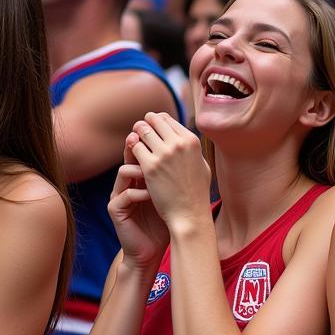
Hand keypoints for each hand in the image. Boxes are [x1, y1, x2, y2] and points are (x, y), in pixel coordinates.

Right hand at [108, 145, 169, 274]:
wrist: (152, 250)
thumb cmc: (165, 221)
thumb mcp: (171, 194)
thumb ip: (176, 175)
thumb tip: (194, 152)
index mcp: (139, 177)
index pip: (144, 153)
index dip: (153, 144)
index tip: (168, 138)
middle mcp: (126, 183)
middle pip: (130, 156)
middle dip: (142, 148)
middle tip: (156, 144)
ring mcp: (118, 195)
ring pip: (124, 171)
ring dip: (142, 171)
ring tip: (156, 174)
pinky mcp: (115, 209)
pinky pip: (124, 193)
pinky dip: (139, 192)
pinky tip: (152, 195)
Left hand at [127, 113, 211, 229]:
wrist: (189, 215)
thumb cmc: (196, 194)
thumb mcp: (202, 166)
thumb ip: (192, 150)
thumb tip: (183, 138)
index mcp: (192, 141)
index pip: (168, 119)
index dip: (157, 122)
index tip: (151, 129)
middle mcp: (179, 143)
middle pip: (154, 120)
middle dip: (145, 124)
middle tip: (139, 132)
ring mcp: (164, 154)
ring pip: (142, 130)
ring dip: (136, 135)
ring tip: (134, 142)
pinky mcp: (150, 166)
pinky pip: (135, 147)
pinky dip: (132, 150)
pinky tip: (132, 158)